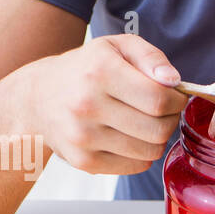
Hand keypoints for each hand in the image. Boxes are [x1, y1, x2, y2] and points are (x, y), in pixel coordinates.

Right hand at [17, 34, 188, 174]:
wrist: (38, 98)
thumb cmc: (86, 70)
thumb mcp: (116, 47)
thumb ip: (150, 57)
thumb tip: (173, 80)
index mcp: (100, 71)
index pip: (159, 99)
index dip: (177, 100)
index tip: (174, 97)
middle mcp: (87, 105)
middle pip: (158, 129)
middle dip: (169, 120)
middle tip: (160, 111)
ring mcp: (83, 136)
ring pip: (151, 151)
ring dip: (156, 138)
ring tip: (143, 122)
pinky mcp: (84, 161)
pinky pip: (136, 166)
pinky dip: (141, 154)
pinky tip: (128, 137)